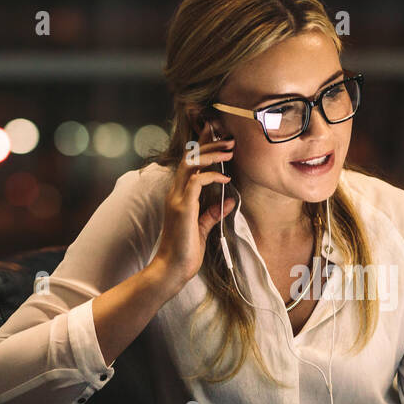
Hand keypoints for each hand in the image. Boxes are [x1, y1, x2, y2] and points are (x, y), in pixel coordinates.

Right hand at [151, 137, 236, 287]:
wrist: (172, 269)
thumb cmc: (186, 252)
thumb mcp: (203, 228)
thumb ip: (213, 213)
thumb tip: (229, 200)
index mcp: (179, 195)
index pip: (189, 163)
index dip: (202, 145)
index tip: (216, 133)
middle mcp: (175, 192)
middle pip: (189, 157)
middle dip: (209, 143)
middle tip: (230, 139)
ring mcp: (177, 198)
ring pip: (191, 163)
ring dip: (212, 154)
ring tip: (230, 150)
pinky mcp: (182, 207)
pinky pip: (196, 180)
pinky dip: (211, 175)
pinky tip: (226, 178)